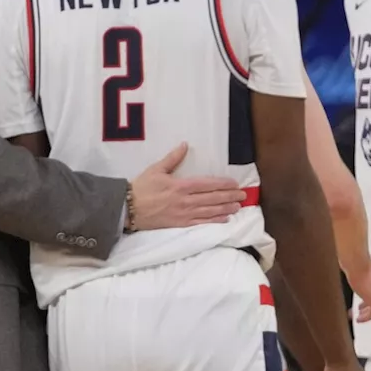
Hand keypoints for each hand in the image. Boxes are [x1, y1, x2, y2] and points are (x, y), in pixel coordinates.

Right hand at [129, 143, 246, 230]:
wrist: (127, 208)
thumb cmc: (141, 187)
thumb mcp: (156, 169)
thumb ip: (173, 158)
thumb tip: (185, 145)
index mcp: (180, 185)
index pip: (207, 184)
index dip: (223, 184)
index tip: (234, 183)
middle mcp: (185, 200)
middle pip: (212, 198)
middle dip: (229, 196)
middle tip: (243, 195)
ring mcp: (184, 214)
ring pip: (210, 211)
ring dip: (226, 208)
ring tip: (238, 206)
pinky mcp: (180, 224)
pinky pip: (201, 223)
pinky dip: (214, 221)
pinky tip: (225, 219)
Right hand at [345, 256, 370, 321]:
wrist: (358, 263)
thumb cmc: (355, 260)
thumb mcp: (357, 263)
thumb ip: (356, 266)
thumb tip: (348, 265)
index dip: (370, 292)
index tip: (363, 296)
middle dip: (370, 304)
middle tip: (361, 308)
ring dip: (368, 312)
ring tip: (359, 316)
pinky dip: (366, 317)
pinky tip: (358, 319)